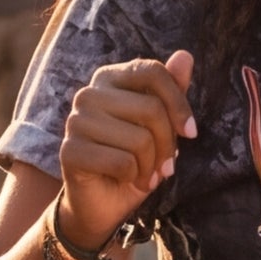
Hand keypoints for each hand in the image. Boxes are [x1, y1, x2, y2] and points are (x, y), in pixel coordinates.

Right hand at [52, 48, 194, 256]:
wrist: (102, 204)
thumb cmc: (133, 161)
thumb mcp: (160, 127)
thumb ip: (171, 92)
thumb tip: (185, 55)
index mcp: (110, 78)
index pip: (153, 72)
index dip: (179, 103)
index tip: (190, 133)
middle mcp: (89, 94)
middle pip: (151, 109)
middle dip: (167, 145)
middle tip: (164, 166)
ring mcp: (75, 121)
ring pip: (139, 139)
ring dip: (151, 165)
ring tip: (144, 174)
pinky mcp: (69, 150)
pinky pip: (122, 161)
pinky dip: (133, 177)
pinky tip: (127, 180)